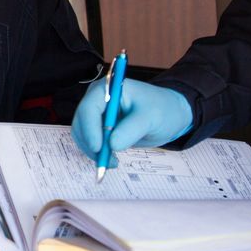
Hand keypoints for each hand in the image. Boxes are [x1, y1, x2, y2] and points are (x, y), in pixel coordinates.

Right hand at [71, 80, 192, 156]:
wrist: (169, 115)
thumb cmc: (162, 109)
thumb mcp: (151, 117)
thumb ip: (132, 129)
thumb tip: (113, 145)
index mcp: (108, 89)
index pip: (90, 107)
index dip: (90, 128)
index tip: (98, 148)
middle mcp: (98, 100)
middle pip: (81, 122)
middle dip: (91, 143)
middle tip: (106, 160)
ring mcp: (98, 115)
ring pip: (82, 135)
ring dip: (93, 151)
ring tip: (113, 162)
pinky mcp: (100, 128)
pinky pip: (90, 142)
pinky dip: (97, 154)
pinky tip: (112, 159)